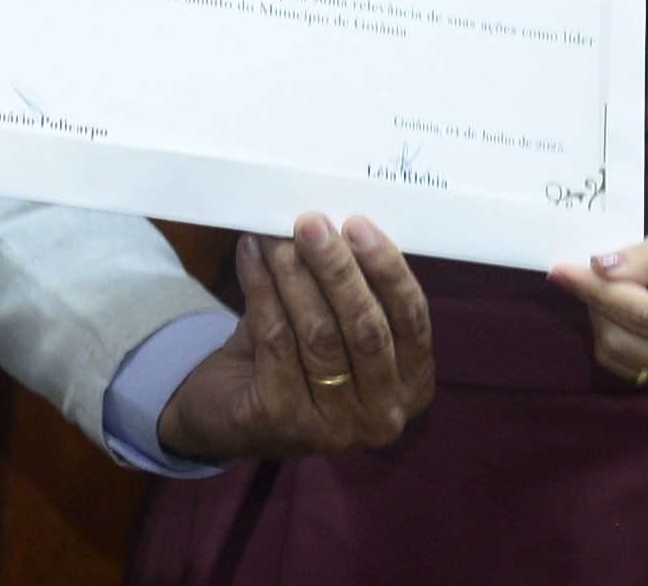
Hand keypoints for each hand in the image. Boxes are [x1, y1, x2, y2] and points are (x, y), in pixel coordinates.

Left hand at [156, 214, 435, 460]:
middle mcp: (385, 413)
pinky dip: (262, 289)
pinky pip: (276, 340)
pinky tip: (251, 256)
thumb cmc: (297, 357)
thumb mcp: (338, 324)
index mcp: (412, 384)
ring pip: (319, 333)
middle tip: (311, 223)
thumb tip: (332, 221)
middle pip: (366, 328)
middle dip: (338, 268)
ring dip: (294, 273)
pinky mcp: (286, 421)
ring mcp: (337, 426)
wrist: (234, 412)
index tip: (358, 225)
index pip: (411, 321)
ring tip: (275, 235)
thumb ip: (347, 287)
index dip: (388, 270)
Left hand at [547, 207, 647, 395]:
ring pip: (622, 360)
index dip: (591, 290)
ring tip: (628, 284)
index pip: (637, 314)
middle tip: (601, 267)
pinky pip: (635, 368)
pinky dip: (622, 336)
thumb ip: (645, 257)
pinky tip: (638, 308)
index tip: (559, 268)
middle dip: (599, 304)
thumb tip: (595, 268)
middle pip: (623, 342)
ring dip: (607, 321)